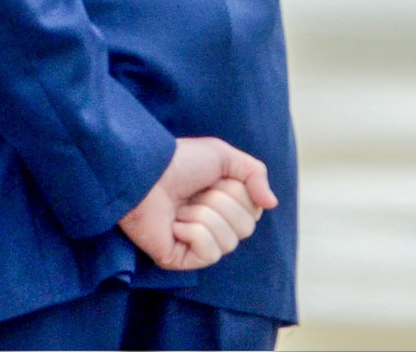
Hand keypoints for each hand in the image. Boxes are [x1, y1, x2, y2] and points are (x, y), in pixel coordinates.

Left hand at [119, 137, 277, 271]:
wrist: (144, 173)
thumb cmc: (179, 161)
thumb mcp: (223, 155)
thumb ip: (255, 173)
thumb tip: (272, 204)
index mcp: (225, 203)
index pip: (255, 211)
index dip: (237, 192)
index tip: (213, 179)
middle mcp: (214, 225)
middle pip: (245, 227)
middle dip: (220, 203)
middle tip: (194, 192)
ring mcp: (197, 244)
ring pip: (228, 241)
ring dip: (203, 216)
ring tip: (180, 207)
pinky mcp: (181, 259)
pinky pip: (208, 254)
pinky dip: (192, 232)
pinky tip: (174, 224)